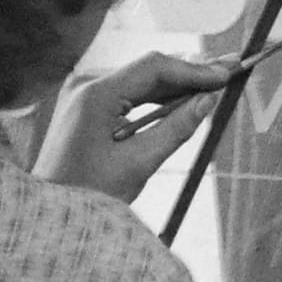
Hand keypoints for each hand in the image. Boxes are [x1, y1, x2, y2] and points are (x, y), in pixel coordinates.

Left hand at [31, 52, 232, 201]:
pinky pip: (131, 94)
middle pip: (149, 70)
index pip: (155, 68)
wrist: (49, 214)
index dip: (195, 70)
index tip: (227, 74)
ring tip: (216, 82)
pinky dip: (159, 98)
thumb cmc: (88, 193)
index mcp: (96, 95)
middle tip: (231, 68)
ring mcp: (86, 95)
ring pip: (142, 81)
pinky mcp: (89, 108)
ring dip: (178, 84)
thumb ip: (177, 128)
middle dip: (191, 72)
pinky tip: (185, 100)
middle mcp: (88, 86)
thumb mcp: (138, 164)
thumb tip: (208, 101)